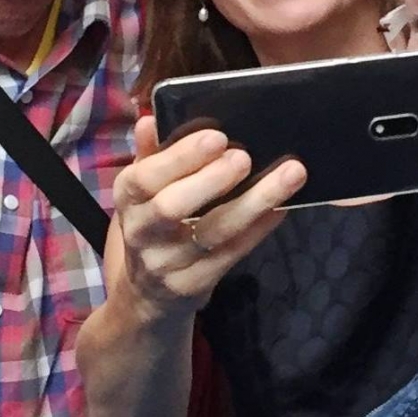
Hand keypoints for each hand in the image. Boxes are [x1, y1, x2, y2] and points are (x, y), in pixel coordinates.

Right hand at [113, 117, 306, 322]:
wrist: (145, 296)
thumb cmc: (151, 227)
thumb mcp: (141, 193)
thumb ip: (150, 156)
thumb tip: (150, 119)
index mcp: (128, 200)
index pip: (145, 178)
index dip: (179, 157)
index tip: (217, 137)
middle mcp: (142, 233)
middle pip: (172, 208)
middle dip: (211, 180)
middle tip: (244, 156)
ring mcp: (168, 264)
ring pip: (213, 232)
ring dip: (253, 202)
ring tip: (289, 175)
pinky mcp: (194, 285)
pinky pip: (232, 254)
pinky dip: (259, 229)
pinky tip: (282, 207)